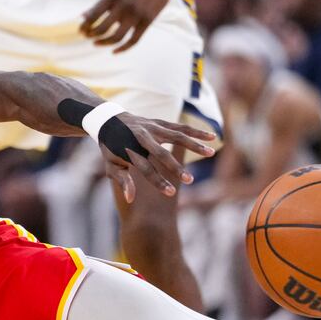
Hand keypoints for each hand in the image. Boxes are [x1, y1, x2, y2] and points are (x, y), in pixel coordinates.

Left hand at [80, 0, 175, 51]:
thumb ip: (101, 2)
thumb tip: (83, 16)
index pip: (94, 15)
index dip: (85, 25)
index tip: (81, 30)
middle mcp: (124, 4)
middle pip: (103, 27)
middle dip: (92, 34)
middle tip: (87, 37)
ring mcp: (137, 13)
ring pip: (117, 37)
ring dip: (104, 43)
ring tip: (96, 43)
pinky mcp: (148, 20)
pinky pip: (134, 40)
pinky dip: (123, 48)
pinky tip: (114, 51)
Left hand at [99, 113, 216, 202]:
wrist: (109, 121)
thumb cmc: (110, 149)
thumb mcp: (111, 166)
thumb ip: (122, 181)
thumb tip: (130, 199)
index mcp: (129, 150)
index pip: (145, 169)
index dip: (157, 182)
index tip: (169, 194)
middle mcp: (142, 138)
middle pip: (161, 154)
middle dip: (175, 168)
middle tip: (189, 181)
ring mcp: (152, 128)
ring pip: (176, 136)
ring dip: (194, 145)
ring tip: (211, 153)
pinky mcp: (160, 122)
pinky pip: (180, 127)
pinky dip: (196, 131)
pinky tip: (212, 137)